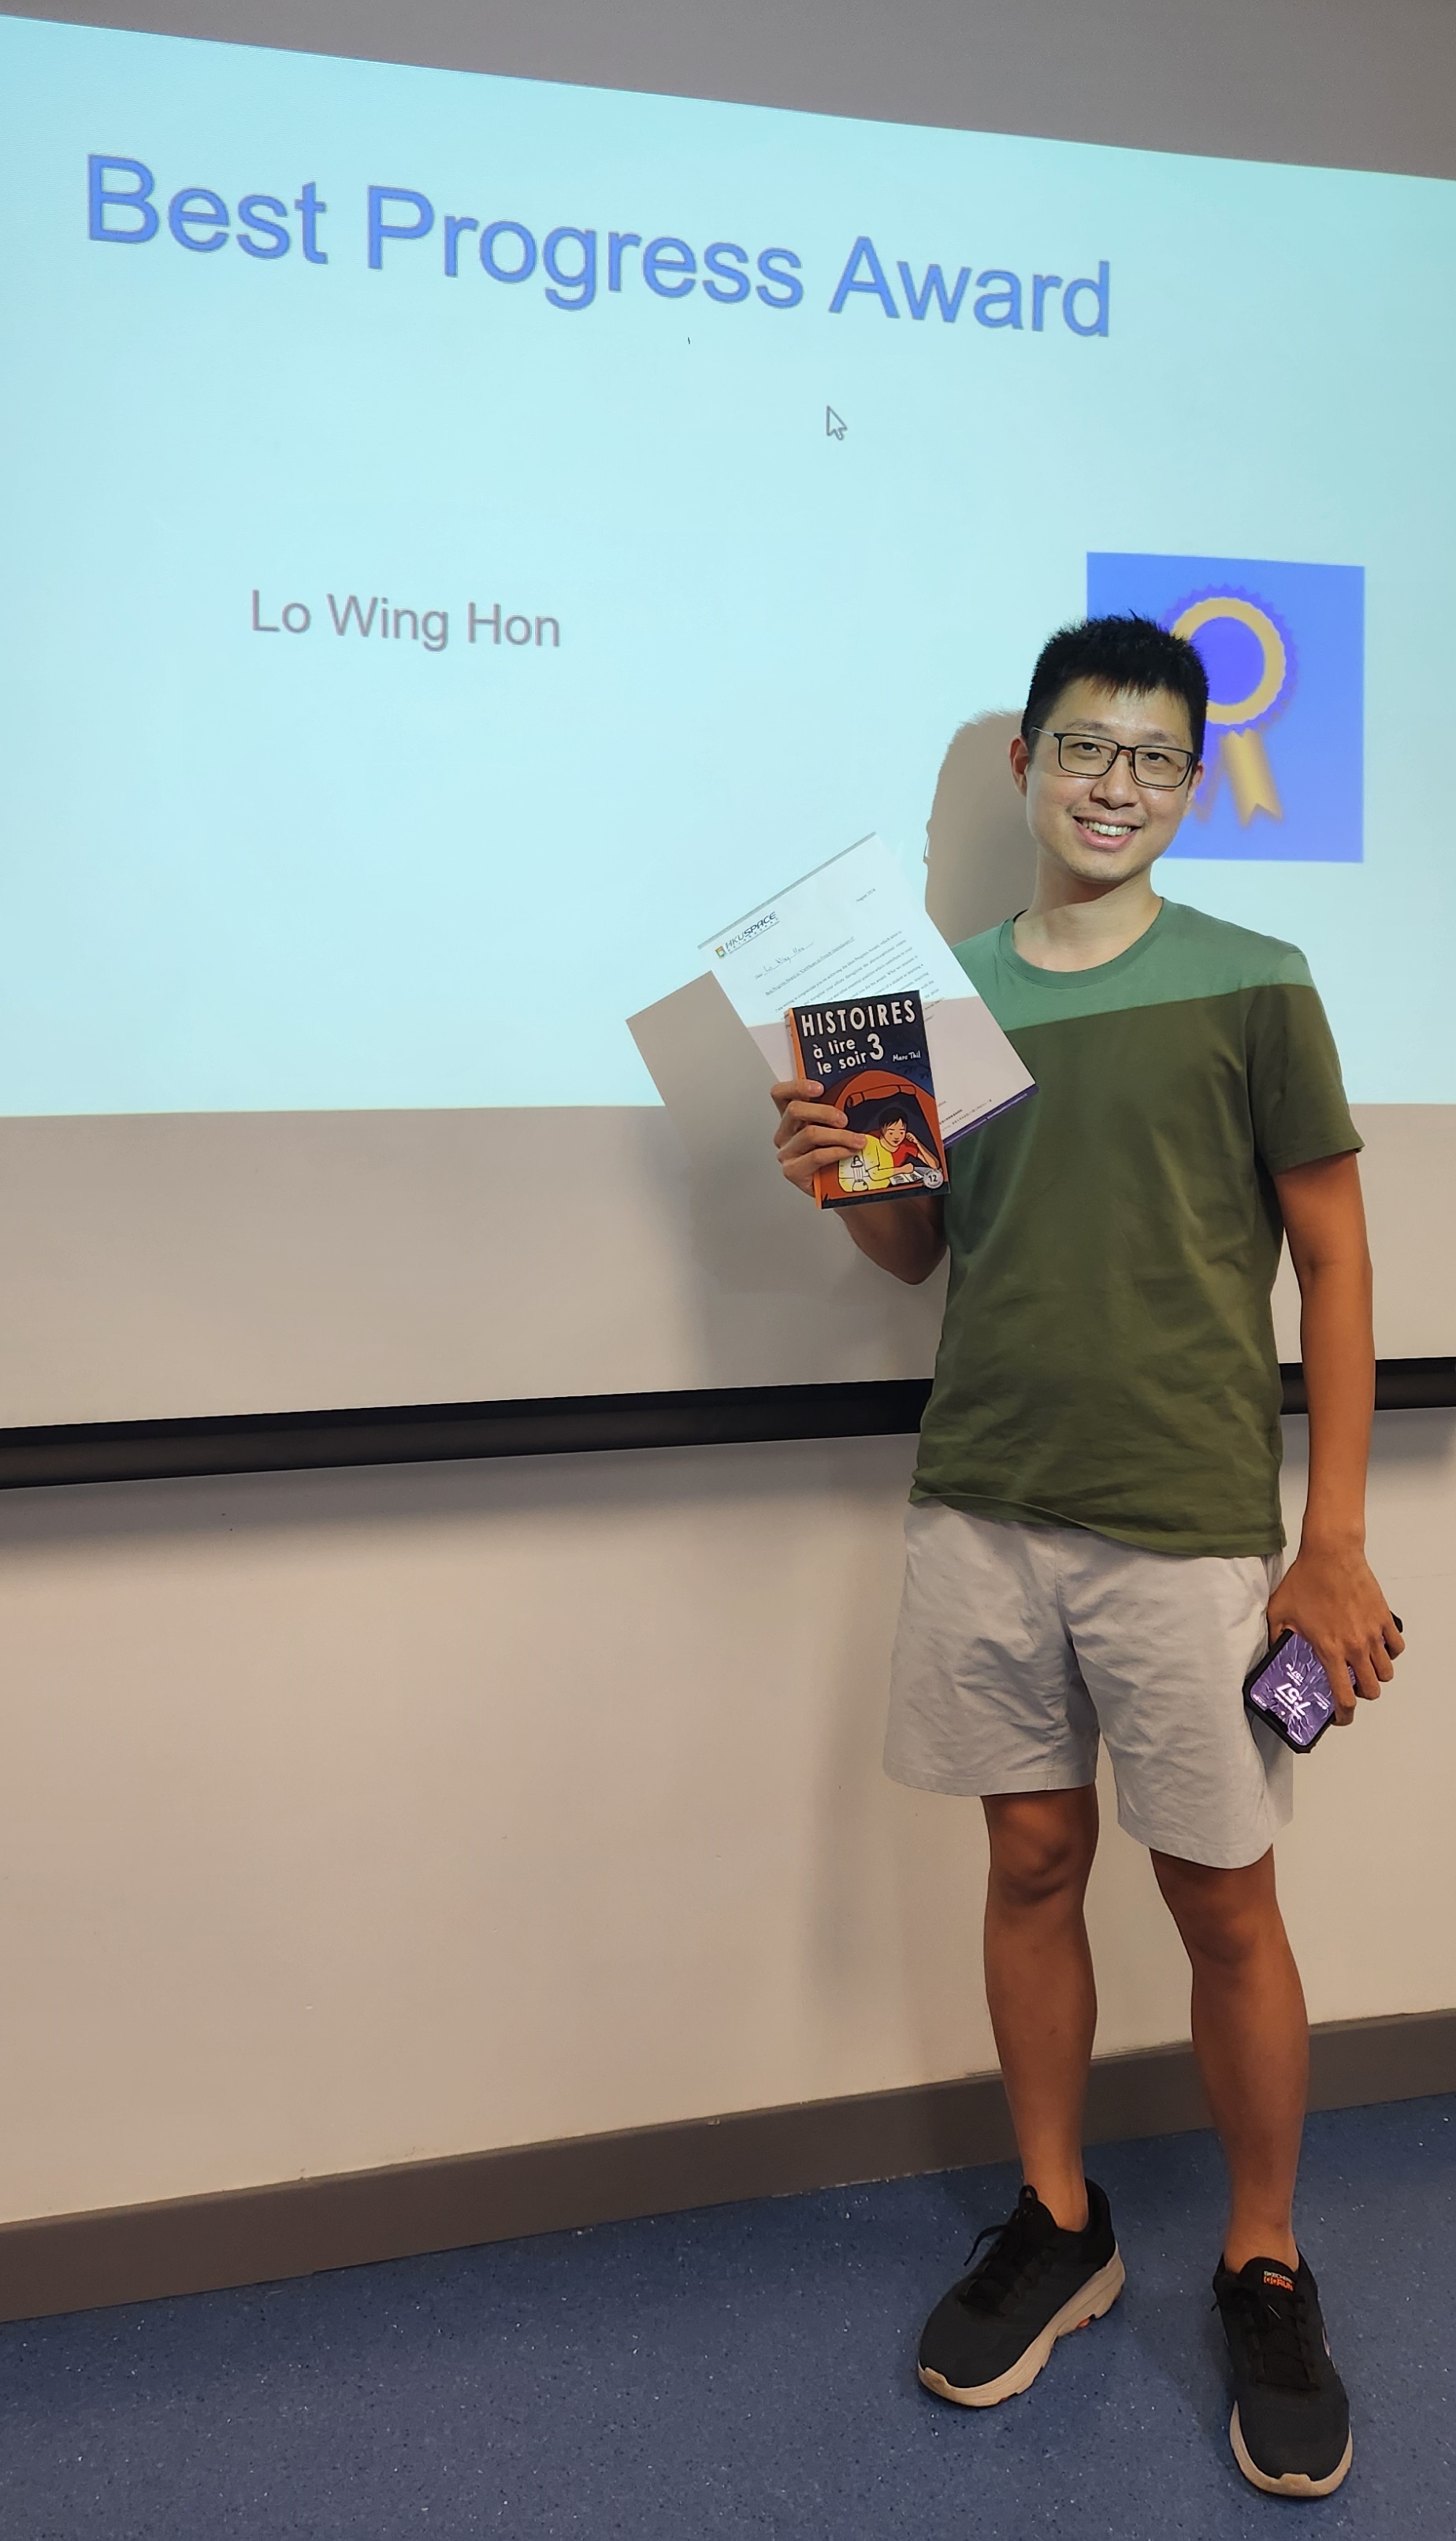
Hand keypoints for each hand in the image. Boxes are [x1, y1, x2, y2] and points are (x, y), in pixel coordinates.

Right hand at [770, 1075, 864, 1196]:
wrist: (838, 1186)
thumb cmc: (835, 1156)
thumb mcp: (834, 1129)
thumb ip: (835, 1115)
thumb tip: (855, 1099)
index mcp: (792, 1118)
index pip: (781, 1095)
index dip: (797, 1087)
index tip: (819, 1088)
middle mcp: (786, 1133)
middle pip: (795, 1110)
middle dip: (824, 1111)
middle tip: (843, 1119)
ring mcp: (787, 1152)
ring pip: (810, 1133)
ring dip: (839, 1135)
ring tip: (857, 1140)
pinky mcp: (793, 1170)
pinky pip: (816, 1156)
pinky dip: (837, 1151)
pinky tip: (849, 1152)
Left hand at [1266, 1542, 1403, 1725]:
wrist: (1331, 1553)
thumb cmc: (1306, 1579)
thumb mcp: (1279, 1611)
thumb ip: (1276, 1636)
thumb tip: (1272, 1652)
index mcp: (1330, 1650)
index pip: (1344, 1696)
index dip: (1343, 1715)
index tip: (1339, 1716)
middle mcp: (1355, 1646)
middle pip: (1372, 1690)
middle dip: (1361, 1695)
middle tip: (1349, 1687)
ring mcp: (1373, 1633)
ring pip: (1387, 1672)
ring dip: (1376, 1676)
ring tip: (1362, 1668)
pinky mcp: (1384, 1619)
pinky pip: (1397, 1647)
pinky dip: (1390, 1653)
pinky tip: (1376, 1647)